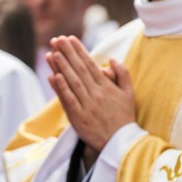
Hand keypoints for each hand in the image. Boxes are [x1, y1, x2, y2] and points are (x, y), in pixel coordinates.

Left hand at [47, 36, 135, 151]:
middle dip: (67, 53)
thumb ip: (123, 74)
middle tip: (57, 39)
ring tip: (52, 52)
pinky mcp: (78, 118)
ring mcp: (87, 105)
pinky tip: (53, 76)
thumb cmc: (124, 117)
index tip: (70, 39)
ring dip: (61, 66)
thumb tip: (112, 59)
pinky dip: (60, 88)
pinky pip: (68, 100)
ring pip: (72, 82)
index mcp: (107, 87)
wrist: (121, 142)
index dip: (79, 51)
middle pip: (79, 70)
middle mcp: (96, 94)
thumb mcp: (129, 94)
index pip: (90, 64)